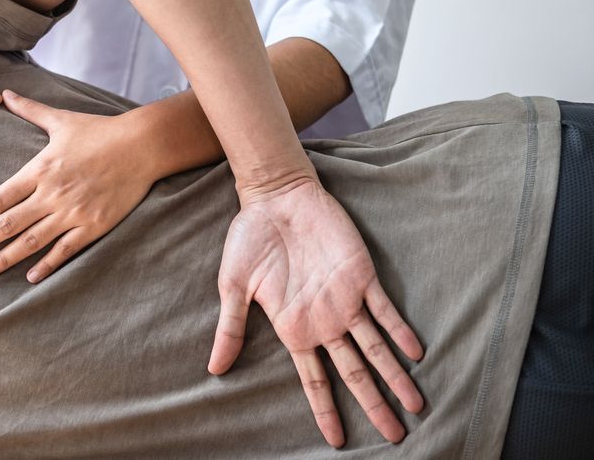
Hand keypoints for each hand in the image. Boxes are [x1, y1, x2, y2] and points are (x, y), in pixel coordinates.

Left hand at [0, 90, 155, 281]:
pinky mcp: (94, 225)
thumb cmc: (100, 131)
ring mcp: (73, 212)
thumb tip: (4, 93)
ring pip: (32, 241)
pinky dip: (47, 265)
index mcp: (40, 169)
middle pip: (9, 224)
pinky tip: (30, 277)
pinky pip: (66, 250)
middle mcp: (52, 193)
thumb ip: (29, 110)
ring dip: (6, 258)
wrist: (143, 145)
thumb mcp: (61, 119)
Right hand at [208, 179, 423, 446]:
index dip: (326, 410)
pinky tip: (414, 353)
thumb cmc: (249, 239)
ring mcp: (345, 300)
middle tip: (397, 435)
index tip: (338, 441)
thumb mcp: (232, 286)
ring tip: (416, 405)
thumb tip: (214, 370)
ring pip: (376, 348)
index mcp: (294, 329)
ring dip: (395, 376)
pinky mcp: (361, 275)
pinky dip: (400, 331)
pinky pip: (385, 309)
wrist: (274, 197)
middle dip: (375, 404)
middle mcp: (324, 322)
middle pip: (354, 373)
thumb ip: (230, 327)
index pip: (314, 380)